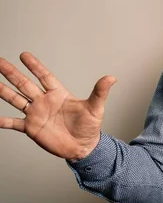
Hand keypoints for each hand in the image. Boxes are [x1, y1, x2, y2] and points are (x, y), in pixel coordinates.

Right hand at [0, 52, 115, 161]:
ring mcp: (36, 114)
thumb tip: (112, 77)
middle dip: (12, 73)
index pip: (44, 76)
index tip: (24, 55)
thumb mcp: (96, 108)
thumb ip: (100, 92)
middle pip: (25, 84)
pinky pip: (14, 123)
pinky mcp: (31, 128)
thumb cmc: (89, 127)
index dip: (35, 66)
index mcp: (58, 94)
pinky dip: (4, 121)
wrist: (83, 147)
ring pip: (16, 99)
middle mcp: (44, 102)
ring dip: (4, 91)